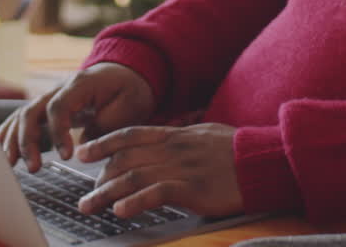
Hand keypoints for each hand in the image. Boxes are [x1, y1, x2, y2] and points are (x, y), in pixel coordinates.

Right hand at [0, 62, 153, 171]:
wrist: (125, 74)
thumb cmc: (128, 89)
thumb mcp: (129, 104)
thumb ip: (105, 124)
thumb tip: (81, 145)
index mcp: (80, 84)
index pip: (59, 106)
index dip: (58, 132)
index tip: (66, 155)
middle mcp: (59, 88)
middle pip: (32, 111)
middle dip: (29, 140)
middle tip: (33, 167)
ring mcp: (49, 96)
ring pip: (23, 115)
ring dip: (14, 140)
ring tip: (11, 165)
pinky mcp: (46, 107)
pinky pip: (23, 118)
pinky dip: (10, 133)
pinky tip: (2, 152)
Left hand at [75, 124, 241, 218]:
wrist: (262, 160)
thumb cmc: (236, 150)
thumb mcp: (204, 135)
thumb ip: (181, 139)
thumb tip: (165, 141)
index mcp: (175, 135)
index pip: (130, 135)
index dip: (103, 143)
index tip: (83, 152)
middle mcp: (173, 148)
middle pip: (125, 160)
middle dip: (100, 178)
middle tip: (86, 195)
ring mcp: (181, 168)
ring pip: (133, 177)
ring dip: (105, 194)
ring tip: (88, 207)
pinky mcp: (193, 188)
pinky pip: (157, 193)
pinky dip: (135, 202)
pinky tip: (120, 211)